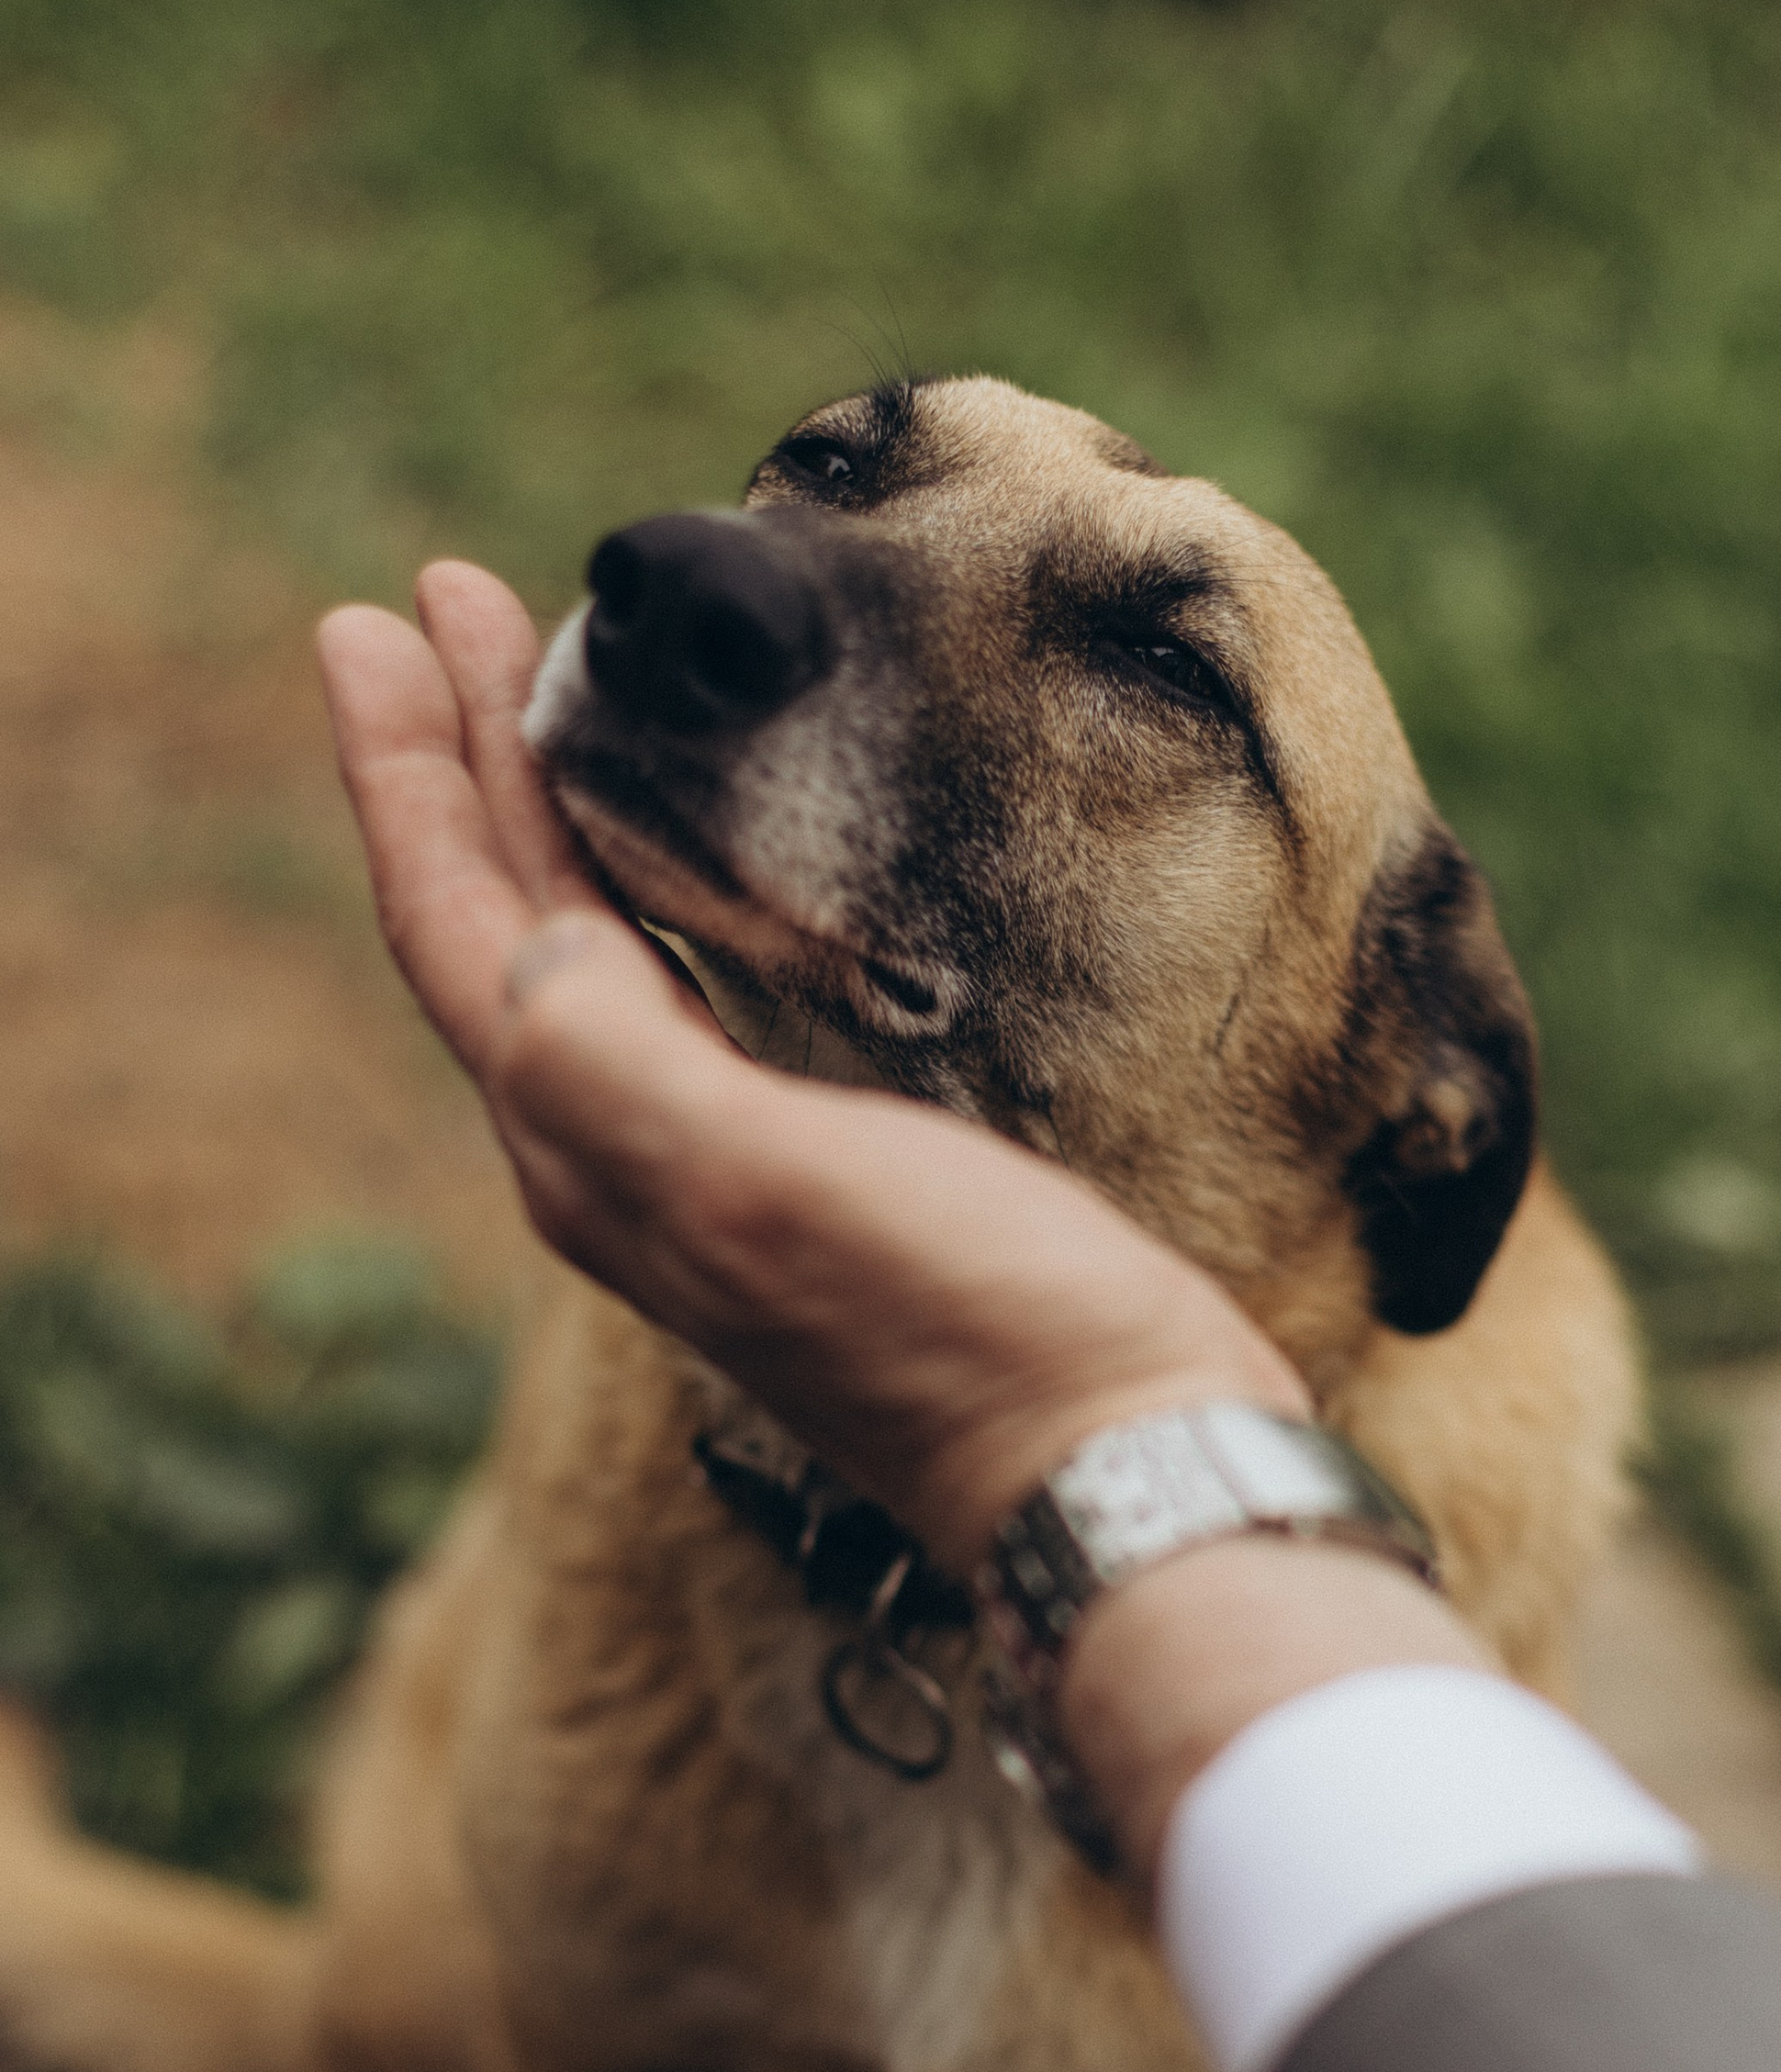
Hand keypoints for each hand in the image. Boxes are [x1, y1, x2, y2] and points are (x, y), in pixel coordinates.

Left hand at [316, 562, 1308, 1574]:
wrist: (1112, 1466)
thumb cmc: (967, 1329)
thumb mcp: (775, 1188)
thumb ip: (624, 1070)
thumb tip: (534, 939)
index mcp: (593, 1150)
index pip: (459, 929)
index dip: (410, 774)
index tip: (377, 619)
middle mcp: (627, 1163)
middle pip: (503, 927)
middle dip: (462, 763)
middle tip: (435, 605)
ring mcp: (718, 1172)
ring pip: (582, 953)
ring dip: (544, 817)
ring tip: (532, 701)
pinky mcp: (814, 1173)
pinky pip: (679, 993)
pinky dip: (652, 891)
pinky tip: (688, 866)